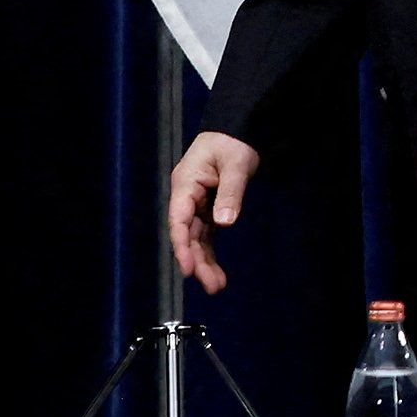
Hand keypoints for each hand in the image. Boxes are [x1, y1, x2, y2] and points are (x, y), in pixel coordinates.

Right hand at [167, 130, 259, 292]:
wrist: (238, 130)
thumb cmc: (233, 143)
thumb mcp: (236, 164)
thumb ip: (230, 193)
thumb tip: (224, 223)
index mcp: (185, 185)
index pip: (179, 220)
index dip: (181, 245)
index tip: (187, 268)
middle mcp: (187, 198)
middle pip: (188, 235)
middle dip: (198, 261)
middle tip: (212, 286)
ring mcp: (196, 205)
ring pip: (197, 239)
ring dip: (205, 262)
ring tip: (217, 286)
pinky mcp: (208, 209)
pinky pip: (207, 235)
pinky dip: (211, 252)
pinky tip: (217, 272)